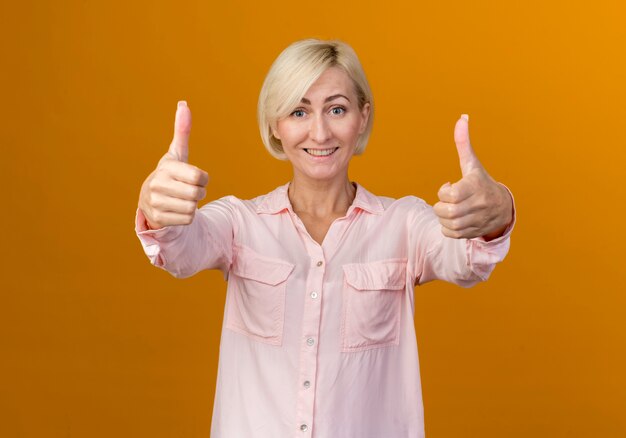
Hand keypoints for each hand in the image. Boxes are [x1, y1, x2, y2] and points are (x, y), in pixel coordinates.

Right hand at [138, 101, 208, 228]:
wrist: (150, 200)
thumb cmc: (170, 174)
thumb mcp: (177, 154)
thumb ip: (182, 131)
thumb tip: (183, 103)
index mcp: (166, 167)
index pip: (198, 177)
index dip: (203, 179)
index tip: (195, 177)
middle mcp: (157, 184)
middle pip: (197, 194)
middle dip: (199, 193)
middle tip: (188, 190)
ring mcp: (156, 203)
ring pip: (193, 208)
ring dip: (193, 205)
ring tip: (181, 199)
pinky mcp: (158, 219)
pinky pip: (187, 219)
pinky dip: (187, 217)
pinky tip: (176, 210)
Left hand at [433, 115, 512, 239]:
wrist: (503, 208)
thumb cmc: (481, 182)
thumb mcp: (472, 164)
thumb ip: (463, 143)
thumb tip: (462, 117)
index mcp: (475, 187)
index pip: (449, 195)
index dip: (443, 191)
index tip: (449, 186)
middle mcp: (478, 205)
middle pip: (446, 212)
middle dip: (439, 207)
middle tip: (446, 201)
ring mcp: (477, 220)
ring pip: (446, 224)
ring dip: (443, 217)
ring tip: (451, 210)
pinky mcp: (473, 232)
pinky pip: (450, 234)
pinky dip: (447, 228)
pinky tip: (454, 220)